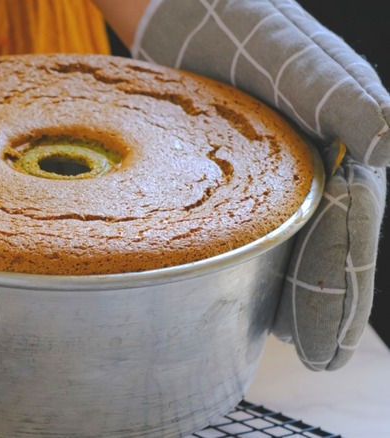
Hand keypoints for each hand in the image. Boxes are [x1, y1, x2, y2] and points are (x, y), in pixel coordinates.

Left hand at [104, 0, 387, 369]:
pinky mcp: (249, 167)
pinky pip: (269, 225)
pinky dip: (271, 263)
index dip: (339, 291)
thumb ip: (345, 99)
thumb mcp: (298, 58)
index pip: (349, 230)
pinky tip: (260, 293)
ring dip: (302, 295)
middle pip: (331, 245)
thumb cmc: (244, 24)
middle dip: (328, 306)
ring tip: (297, 342)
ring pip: (302, 241)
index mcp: (345, 142)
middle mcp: (321, 158)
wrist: (194, 8)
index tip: (329, 345)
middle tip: (322, 358)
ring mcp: (285, 166)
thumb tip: (388, 145)